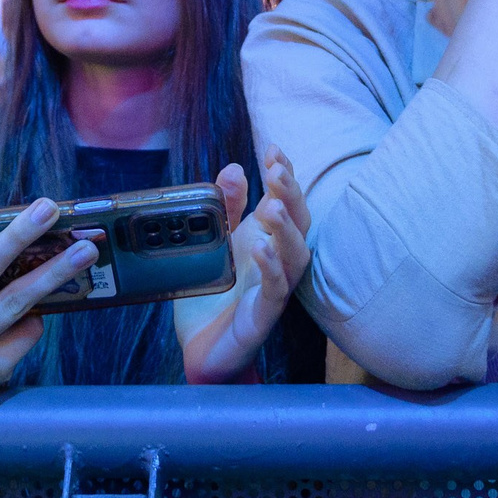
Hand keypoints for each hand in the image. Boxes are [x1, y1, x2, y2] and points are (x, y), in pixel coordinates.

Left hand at [177, 153, 313, 382]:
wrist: (198, 348)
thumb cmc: (211, 294)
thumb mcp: (211, 242)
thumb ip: (224, 208)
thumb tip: (235, 168)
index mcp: (264, 238)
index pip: (284, 201)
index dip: (284, 175)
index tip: (274, 149)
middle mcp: (276, 261)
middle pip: (299, 224)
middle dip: (291, 195)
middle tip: (277, 171)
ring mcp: (273, 289)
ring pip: (295, 257)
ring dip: (288, 231)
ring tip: (275, 207)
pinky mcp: (262, 316)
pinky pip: (275, 291)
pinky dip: (271, 269)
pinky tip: (261, 249)